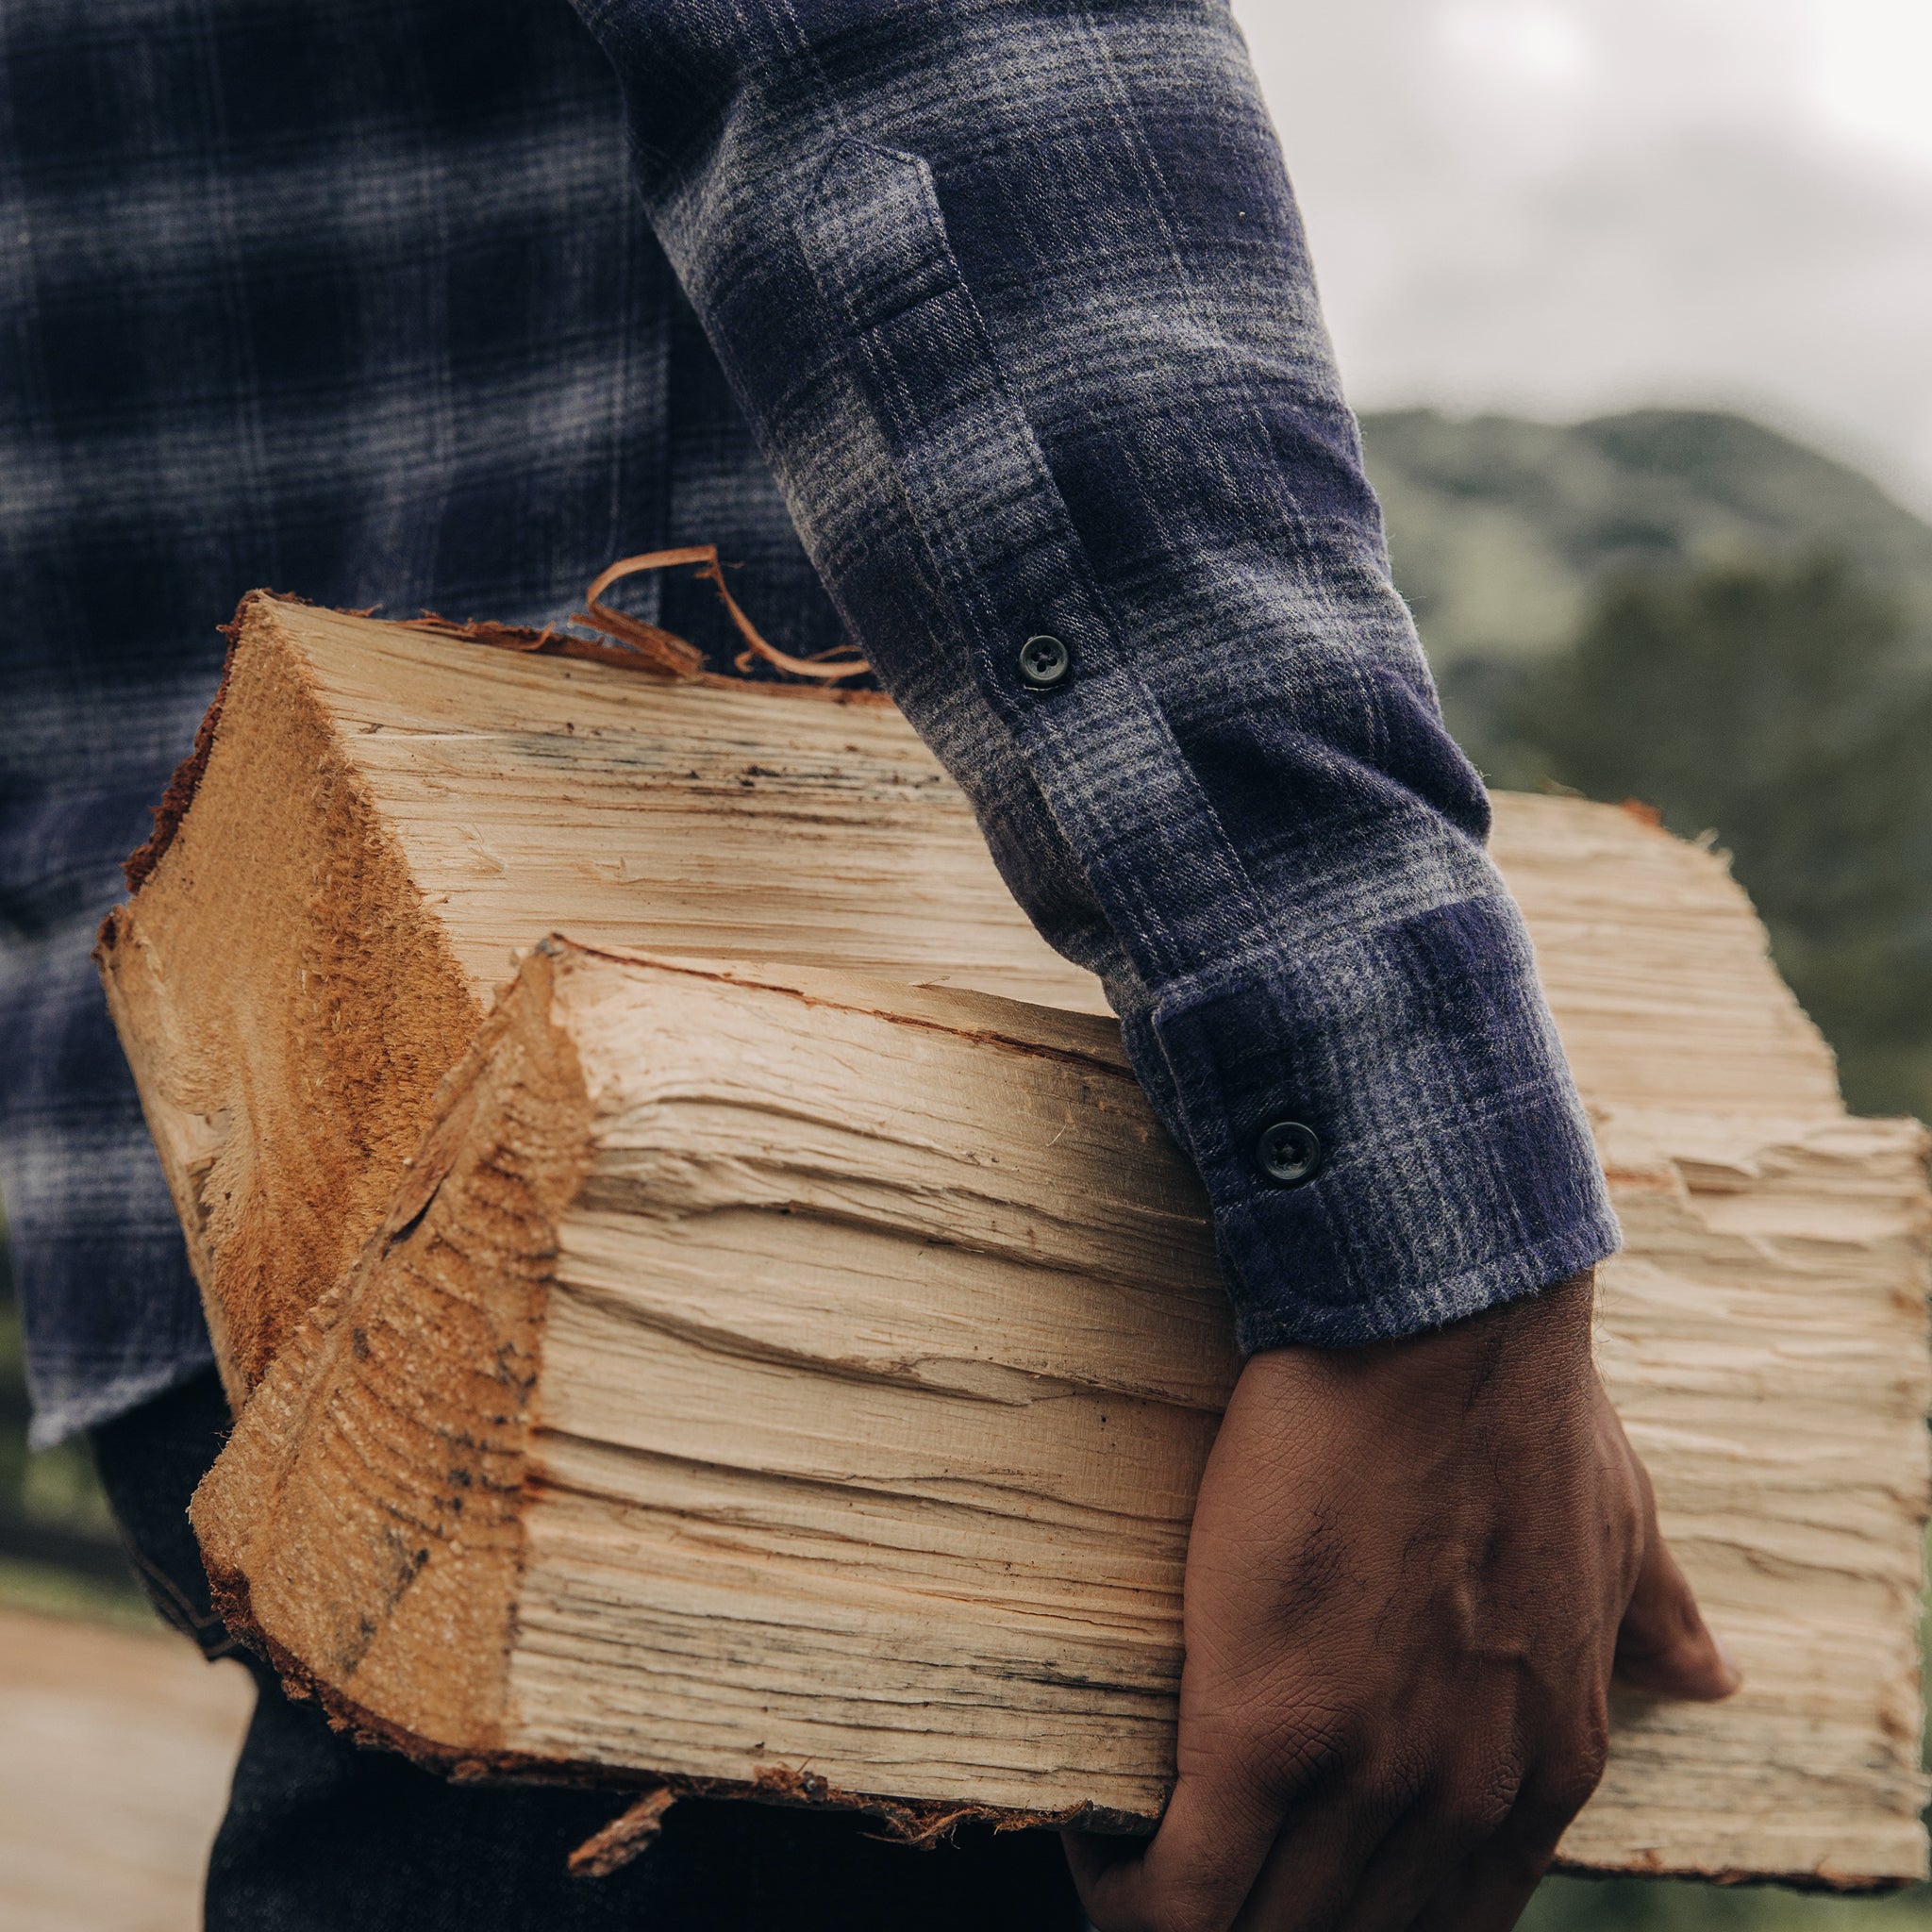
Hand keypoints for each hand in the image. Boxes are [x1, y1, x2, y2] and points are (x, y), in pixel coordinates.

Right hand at [1064, 1269, 1736, 1931]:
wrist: (1435, 1327)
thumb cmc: (1522, 1407)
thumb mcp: (1625, 1526)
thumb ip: (1656, 1619)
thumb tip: (1713, 1674)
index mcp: (1547, 1765)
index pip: (1448, 1929)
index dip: (1358, 1923)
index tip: (1289, 1878)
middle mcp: (1463, 1798)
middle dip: (1270, 1931)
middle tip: (1203, 1874)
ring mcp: (1365, 1775)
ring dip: (1187, 1919)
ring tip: (1135, 1871)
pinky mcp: (1259, 1729)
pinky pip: (1181, 1889)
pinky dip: (1131, 1893)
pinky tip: (1101, 1850)